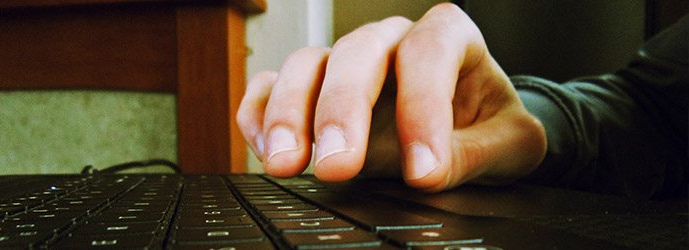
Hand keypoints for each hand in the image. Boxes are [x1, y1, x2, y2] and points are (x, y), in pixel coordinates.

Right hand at [237, 3, 546, 191]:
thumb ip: (478, 152)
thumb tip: (428, 172)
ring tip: (286, 162)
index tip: (423, 171)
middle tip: (339, 167)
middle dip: (342, 110)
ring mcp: (346, 60)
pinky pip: (271, 84)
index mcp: (447, 37)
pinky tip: (265, 149)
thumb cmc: (486, 124)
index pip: (428, 54)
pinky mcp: (314, 87)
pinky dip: (259, 112)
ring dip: (290, 113)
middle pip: (357, 53)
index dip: (423, 109)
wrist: (466, 125)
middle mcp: (390, 40)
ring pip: (306, 65)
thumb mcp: (509, 142)